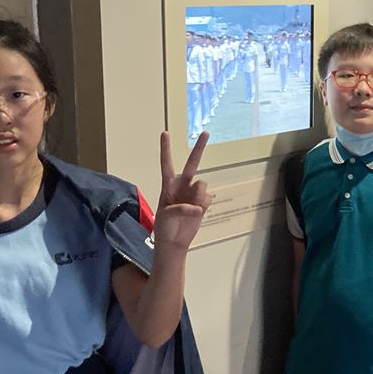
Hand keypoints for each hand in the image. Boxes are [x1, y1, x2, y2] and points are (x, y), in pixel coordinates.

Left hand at [155, 131, 210, 249]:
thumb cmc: (165, 226)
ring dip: (198, 196)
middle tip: (205, 133)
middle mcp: (182, 185)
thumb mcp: (167, 215)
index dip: (166, 148)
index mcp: (168, 185)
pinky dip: (203, 206)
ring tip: (190, 209)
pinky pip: (207, 198)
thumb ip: (181, 207)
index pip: (167, 163)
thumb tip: (197, 207)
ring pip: (202, 185)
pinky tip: (196, 213)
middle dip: (199, 147)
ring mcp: (193, 193)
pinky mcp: (202, 202)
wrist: (174, 241)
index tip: (165, 133)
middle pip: (192, 163)